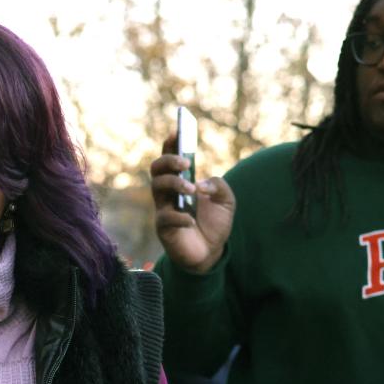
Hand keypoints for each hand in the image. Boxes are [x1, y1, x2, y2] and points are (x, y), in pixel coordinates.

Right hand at [150, 133, 235, 273]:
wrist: (211, 252)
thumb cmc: (215, 223)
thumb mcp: (226, 201)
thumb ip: (219, 186)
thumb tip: (202, 184)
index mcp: (182, 181)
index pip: (171, 158)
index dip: (171, 143)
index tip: (176, 131)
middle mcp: (169, 192)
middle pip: (157, 169)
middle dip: (169, 161)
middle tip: (186, 164)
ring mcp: (164, 209)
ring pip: (156, 188)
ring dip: (174, 184)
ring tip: (192, 191)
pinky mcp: (163, 228)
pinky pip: (164, 218)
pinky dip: (179, 216)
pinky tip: (191, 220)